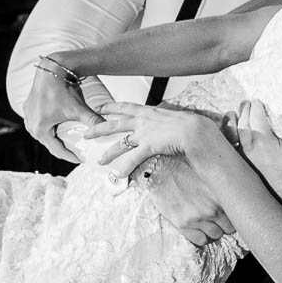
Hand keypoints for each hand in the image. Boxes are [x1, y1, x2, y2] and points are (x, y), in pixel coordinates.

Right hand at [21, 62, 94, 161]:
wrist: (52, 68)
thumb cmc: (63, 89)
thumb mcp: (79, 109)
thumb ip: (94, 121)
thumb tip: (108, 131)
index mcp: (40, 130)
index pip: (58, 151)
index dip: (72, 157)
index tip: (83, 159)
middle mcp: (31, 126)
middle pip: (51, 144)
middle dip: (65, 148)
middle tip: (79, 152)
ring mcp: (28, 117)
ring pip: (45, 134)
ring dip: (57, 138)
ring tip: (72, 142)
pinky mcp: (29, 109)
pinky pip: (41, 124)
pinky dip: (50, 128)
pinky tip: (61, 128)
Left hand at [90, 102, 221, 181]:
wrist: (195, 130)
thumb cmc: (191, 125)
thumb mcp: (175, 118)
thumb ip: (165, 122)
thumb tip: (167, 126)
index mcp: (149, 111)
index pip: (126, 107)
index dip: (111, 107)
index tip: (100, 108)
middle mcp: (143, 120)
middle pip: (115, 124)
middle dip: (98, 128)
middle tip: (86, 133)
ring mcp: (144, 133)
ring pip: (120, 143)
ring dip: (108, 153)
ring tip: (99, 160)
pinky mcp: (149, 145)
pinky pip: (133, 158)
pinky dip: (125, 167)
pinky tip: (118, 175)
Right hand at [141, 156, 232, 246]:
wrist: (159, 168)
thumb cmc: (184, 166)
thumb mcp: (209, 171)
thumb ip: (221, 186)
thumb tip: (234, 194)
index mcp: (221, 193)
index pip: (237, 213)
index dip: (232, 213)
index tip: (227, 211)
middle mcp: (212, 208)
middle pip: (228, 228)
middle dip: (223, 222)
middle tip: (215, 216)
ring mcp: (198, 218)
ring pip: (215, 235)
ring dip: (212, 229)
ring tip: (204, 220)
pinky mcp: (183, 224)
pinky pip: (200, 240)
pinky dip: (201, 236)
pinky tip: (196, 227)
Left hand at [234, 100, 281, 218]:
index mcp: (264, 141)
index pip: (257, 116)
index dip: (257, 107)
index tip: (257, 102)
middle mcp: (249, 148)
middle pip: (242, 121)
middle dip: (244, 110)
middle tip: (246, 104)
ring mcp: (241, 158)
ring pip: (231, 134)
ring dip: (232, 121)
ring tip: (234, 114)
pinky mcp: (239, 168)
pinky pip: (227, 149)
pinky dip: (225, 138)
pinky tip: (226, 133)